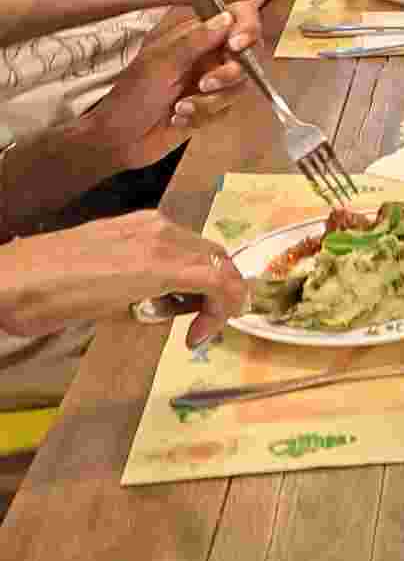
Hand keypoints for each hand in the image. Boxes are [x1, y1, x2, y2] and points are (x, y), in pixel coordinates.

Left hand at [0, 213, 248, 345]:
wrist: (9, 278)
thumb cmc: (55, 303)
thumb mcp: (113, 313)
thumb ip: (160, 304)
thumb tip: (181, 306)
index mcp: (160, 261)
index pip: (222, 278)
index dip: (225, 309)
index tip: (199, 338)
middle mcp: (161, 233)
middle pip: (218, 259)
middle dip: (220, 293)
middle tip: (198, 326)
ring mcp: (147, 223)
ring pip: (199, 247)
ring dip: (202, 277)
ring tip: (176, 307)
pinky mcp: (132, 222)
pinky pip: (175, 238)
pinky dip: (181, 262)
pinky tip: (157, 284)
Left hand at [89, 2, 262, 170]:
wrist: (118, 140)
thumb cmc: (133, 95)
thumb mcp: (160, 64)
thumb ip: (195, 40)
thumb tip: (228, 16)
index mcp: (194, 36)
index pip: (236, 17)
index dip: (246, 27)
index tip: (237, 44)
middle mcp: (208, 55)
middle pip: (248, 54)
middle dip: (229, 73)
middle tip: (206, 85)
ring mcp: (212, 81)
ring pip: (240, 85)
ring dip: (212, 100)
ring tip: (181, 108)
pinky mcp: (212, 107)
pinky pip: (228, 108)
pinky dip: (204, 114)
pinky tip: (179, 118)